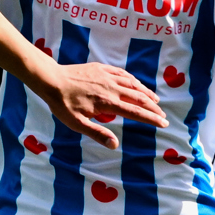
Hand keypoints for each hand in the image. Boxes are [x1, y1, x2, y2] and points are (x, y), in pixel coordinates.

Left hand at [39, 60, 167, 148]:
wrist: (52, 80)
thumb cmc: (62, 104)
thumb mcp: (77, 124)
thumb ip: (97, 133)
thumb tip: (115, 145)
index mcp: (108, 103)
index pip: (135, 112)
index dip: (151, 118)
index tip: (163, 123)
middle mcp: (112, 88)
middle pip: (139, 98)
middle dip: (153, 108)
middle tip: (163, 116)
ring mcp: (108, 76)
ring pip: (133, 84)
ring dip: (146, 93)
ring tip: (155, 100)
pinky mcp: (102, 68)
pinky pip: (123, 74)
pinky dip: (134, 80)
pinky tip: (137, 84)